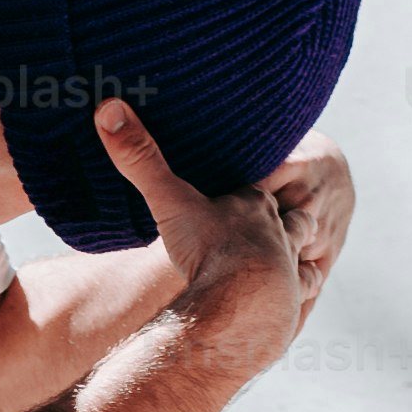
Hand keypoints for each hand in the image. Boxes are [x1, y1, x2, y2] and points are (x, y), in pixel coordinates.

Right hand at [96, 101, 351, 383]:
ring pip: (303, 249)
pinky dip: (298, 292)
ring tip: (277, 259)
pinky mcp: (294, 299)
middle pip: (286, 213)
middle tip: (255, 231)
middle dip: (277, 219)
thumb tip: (108, 108)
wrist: (241, 304)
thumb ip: (140, 159)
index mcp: (253, 203)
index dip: (245, 193)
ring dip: (293, 251)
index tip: (232, 197)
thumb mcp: (168, 200)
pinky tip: (287, 297)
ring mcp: (290, 264)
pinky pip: (303, 290)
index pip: (254, 188)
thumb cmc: (207, 249)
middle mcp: (280, 229)